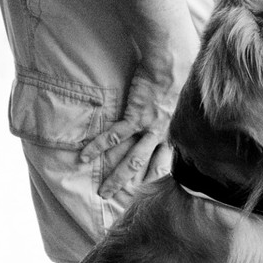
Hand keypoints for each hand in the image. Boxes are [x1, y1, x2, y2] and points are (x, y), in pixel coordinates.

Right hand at [80, 60, 186, 198]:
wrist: (168, 64)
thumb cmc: (174, 81)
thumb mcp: (178, 106)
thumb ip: (172, 120)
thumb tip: (168, 127)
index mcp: (174, 134)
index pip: (166, 164)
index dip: (155, 179)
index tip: (145, 193)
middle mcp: (164, 135)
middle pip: (147, 167)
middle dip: (132, 185)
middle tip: (117, 197)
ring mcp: (150, 127)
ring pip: (132, 159)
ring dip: (116, 177)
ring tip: (102, 190)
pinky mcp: (136, 116)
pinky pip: (115, 136)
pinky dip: (98, 147)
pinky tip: (84, 157)